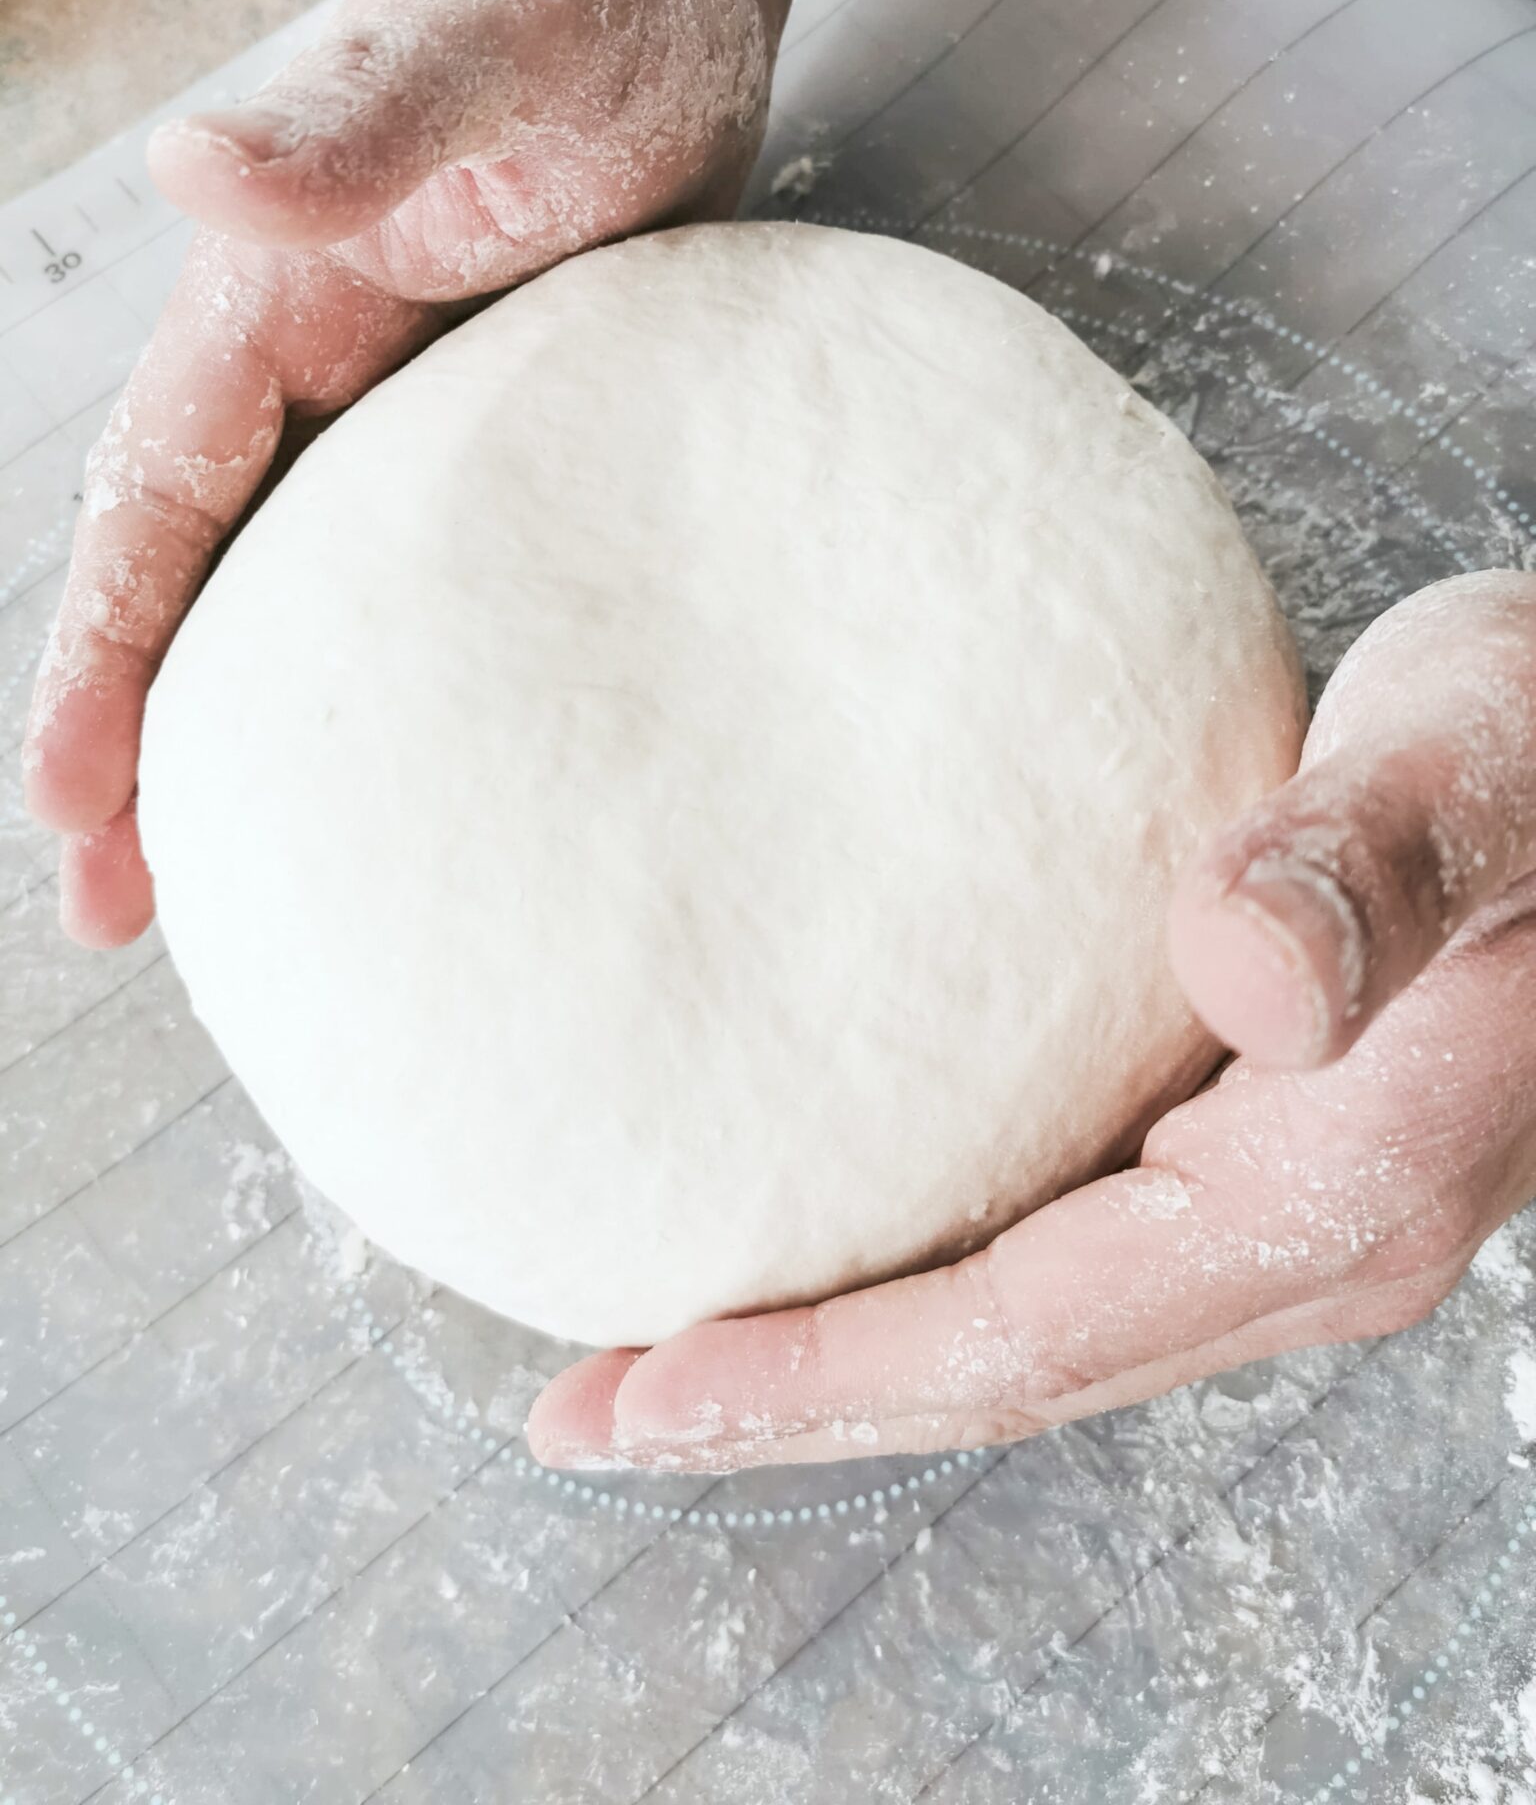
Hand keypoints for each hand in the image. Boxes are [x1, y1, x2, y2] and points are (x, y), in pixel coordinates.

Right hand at [24, 0, 768, 945]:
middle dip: (140, 741)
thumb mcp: (491, 41)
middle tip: (113, 911)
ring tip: (233, 895)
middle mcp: (307, 374)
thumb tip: (194, 167)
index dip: (107, 651)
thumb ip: (361, 107)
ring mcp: (392, 417)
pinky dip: (376, 683)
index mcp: (273, 301)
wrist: (680, 10)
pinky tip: (403, 771)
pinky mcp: (486, 447)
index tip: (69, 799)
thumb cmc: (591, 15)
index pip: (160, 499)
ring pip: (289, 597)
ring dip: (251, 737)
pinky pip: (408, 584)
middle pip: (193, 579)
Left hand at [528, 571, 1535, 1471]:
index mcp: (1336, 1191)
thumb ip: (1374, 864)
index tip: (638, 1393)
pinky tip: (817, 1230)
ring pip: (1015, 1330)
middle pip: (996, 1372)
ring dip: (832, 1352)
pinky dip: (911, 1273)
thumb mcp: (1484, 760)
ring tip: (655, 1350)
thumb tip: (1245, 965)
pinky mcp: (1241, 1150)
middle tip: (583, 1408)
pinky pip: (1045, 1252)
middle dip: (783, 1400)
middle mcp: (1299, 1241)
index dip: (825, 1376)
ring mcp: (1271, 1209)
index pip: (1028, 1335)